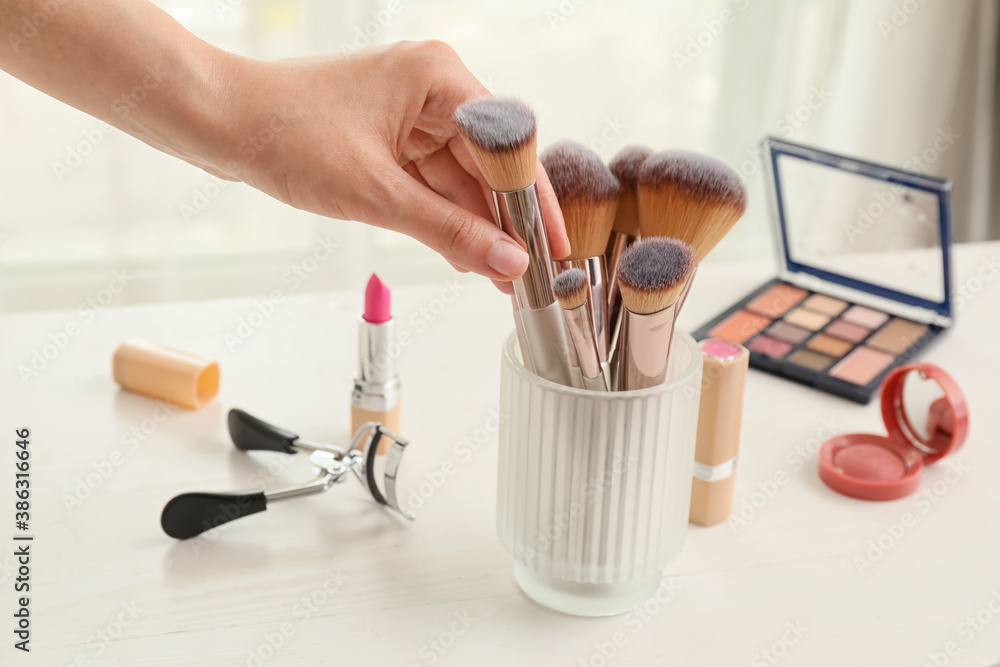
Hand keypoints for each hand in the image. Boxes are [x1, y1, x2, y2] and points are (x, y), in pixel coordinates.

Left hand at [209, 41, 569, 289]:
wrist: (218, 122)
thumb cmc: (284, 134)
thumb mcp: (375, 193)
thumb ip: (448, 231)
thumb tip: (506, 262)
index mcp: (439, 78)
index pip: (508, 147)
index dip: (534, 204)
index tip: (551, 249)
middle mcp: (433, 88)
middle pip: (488, 165)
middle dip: (504, 223)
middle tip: (527, 277)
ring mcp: (412, 113)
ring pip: (461, 178)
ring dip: (474, 227)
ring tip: (499, 278)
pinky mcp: (392, 135)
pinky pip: (432, 181)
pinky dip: (444, 217)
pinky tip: (465, 254)